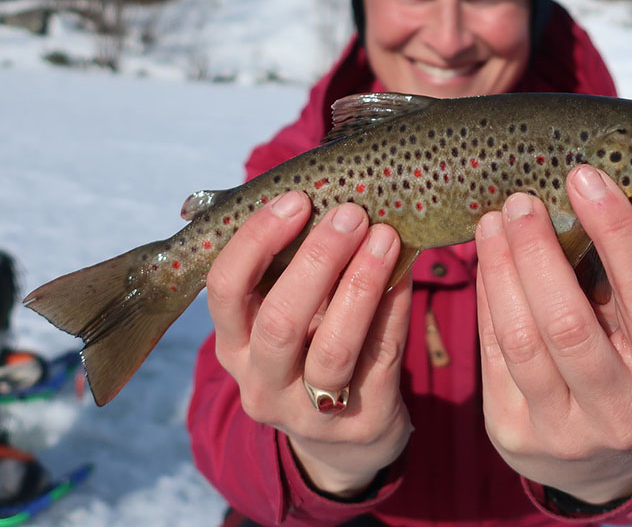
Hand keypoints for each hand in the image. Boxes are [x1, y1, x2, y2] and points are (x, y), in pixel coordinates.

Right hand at [205, 190, 413, 497]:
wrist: (346, 441)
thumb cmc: (313, 351)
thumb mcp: (287, 317)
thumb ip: (290, 267)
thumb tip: (322, 191)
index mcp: (233, 346)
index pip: (224, 289)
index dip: (256, 241)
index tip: (296, 199)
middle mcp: (261, 382)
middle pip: (279, 321)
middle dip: (317, 259)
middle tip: (350, 214)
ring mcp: (310, 412)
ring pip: (332, 347)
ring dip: (361, 284)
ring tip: (386, 236)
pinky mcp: (363, 422)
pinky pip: (382, 357)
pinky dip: (395, 308)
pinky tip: (407, 271)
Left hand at [475, 165, 631, 505]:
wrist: (597, 466)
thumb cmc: (623, 369)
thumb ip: (616, 283)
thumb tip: (574, 197)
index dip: (616, 231)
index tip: (586, 177)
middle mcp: (619, 411)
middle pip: (568, 322)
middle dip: (537, 251)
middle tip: (519, 200)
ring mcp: (563, 431)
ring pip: (520, 339)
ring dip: (501, 269)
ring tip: (491, 222)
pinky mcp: (513, 435)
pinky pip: (492, 353)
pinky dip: (488, 299)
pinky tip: (486, 261)